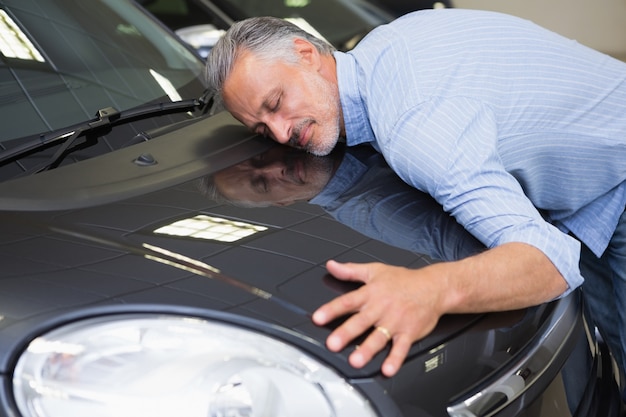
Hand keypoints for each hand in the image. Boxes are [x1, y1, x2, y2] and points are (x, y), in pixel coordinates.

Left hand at [312, 259, 445, 376]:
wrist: (434, 287)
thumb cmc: (403, 280)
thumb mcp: (375, 270)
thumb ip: (350, 271)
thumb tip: (331, 265)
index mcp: (371, 294)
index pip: (348, 301)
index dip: (331, 310)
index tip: (318, 318)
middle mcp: (381, 308)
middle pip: (361, 322)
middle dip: (346, 333)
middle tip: (333, 344)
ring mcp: (395, 322)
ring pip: (379, 337)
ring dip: (367, 349)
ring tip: (356, 361)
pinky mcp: (409, 332)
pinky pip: (401, 348)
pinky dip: (395, 359)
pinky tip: (388, 369)